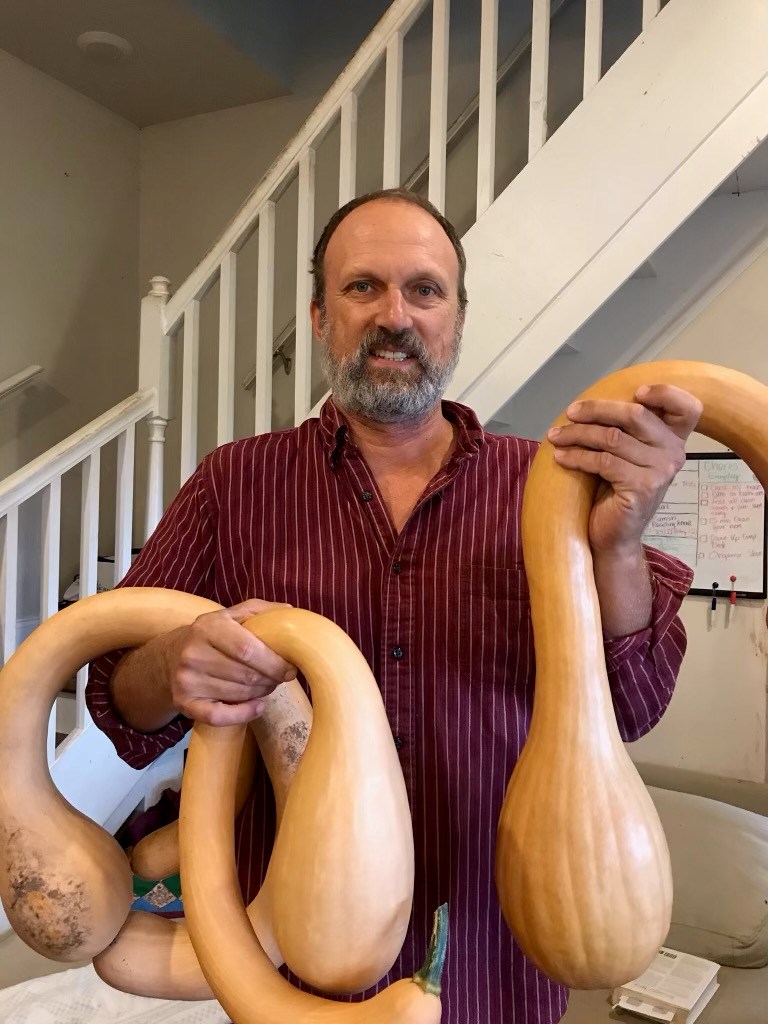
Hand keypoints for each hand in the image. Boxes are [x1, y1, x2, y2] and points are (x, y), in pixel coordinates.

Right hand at [163, 599, 296, 725]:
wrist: (171, 655)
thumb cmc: (213, 634)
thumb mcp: (232, 615)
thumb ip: (261, 611)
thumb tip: (290, 612)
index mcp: (208, 627)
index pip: (247, 649)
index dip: (274, 663)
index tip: (289, 669)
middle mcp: (193, 654)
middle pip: (245, 675)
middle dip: (271, 679)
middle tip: (279, 678)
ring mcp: (186, 680)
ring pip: (237, 694)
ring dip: (261, 693)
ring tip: (267, 685)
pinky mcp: (183, 702)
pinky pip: (218, 716)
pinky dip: (244, 714)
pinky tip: (258, 706)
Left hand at [547, 384, 702, 555]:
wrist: (613, 536)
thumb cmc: (614, 491)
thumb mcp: (624, 454)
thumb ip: (624, 429)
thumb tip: (590, 402)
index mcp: (674, 440)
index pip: (688, 408)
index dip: (665, 393)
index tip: (635, 392)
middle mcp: (674, 453)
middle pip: (636, 414)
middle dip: (597, 410)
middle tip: (570, 413)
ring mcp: (661, 471)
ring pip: (612, 437)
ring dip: (577, 434)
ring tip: (555, 436)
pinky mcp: (642, 487)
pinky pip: (603, 461)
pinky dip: (577, 457)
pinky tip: (561, 457)